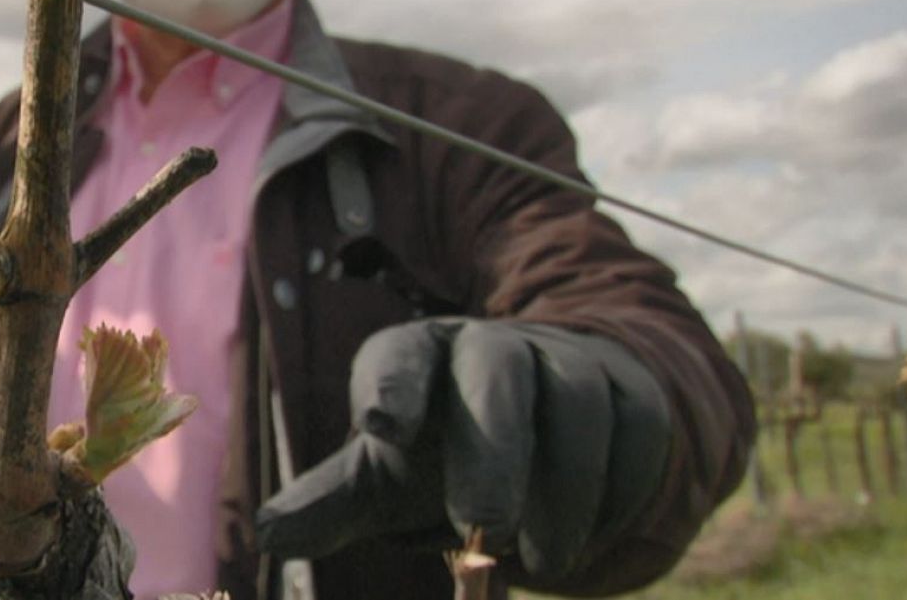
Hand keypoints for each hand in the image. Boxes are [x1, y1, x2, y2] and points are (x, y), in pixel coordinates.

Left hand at [254, 319, 669, 584]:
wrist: (543, 432)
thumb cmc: (440, 454)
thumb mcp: (381, 480)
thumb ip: (331, 503)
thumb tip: (271, 533)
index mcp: (417, 358)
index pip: (399, 356)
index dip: (391, 386)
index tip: (380, 427)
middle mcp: (490, 349)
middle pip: (494, 374)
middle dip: (491, 448)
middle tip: (481, 526)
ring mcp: (566, 363)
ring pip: (575, 403)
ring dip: (562, 487)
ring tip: (539, 558)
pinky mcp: (630, 394)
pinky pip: (635, 429)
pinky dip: (615, 490)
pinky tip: (587, 537)